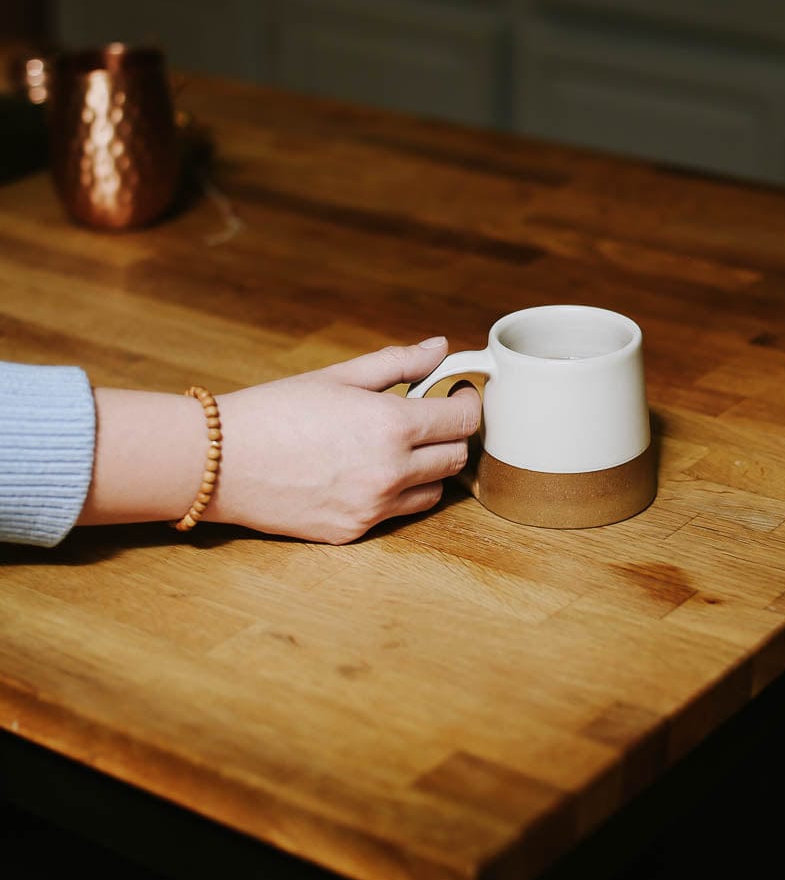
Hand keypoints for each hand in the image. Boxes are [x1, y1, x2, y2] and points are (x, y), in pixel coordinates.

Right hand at [207, 338, 480, 542]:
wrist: (221, 461)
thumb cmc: (275, 410)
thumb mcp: (339, 376)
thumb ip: (398, 363)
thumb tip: (441, 347)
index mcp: (392, 426)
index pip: (463, 420)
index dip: (468, 402)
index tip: (459, 393)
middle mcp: (391, 472)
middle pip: (456, 457)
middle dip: (450, 435)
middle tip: (430, 419)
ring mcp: (373, 508)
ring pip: (433, 492)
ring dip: (428, 469)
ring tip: (398, 448)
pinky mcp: (353, 532)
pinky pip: (396, 514)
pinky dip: (394, 494)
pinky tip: (365, 473)